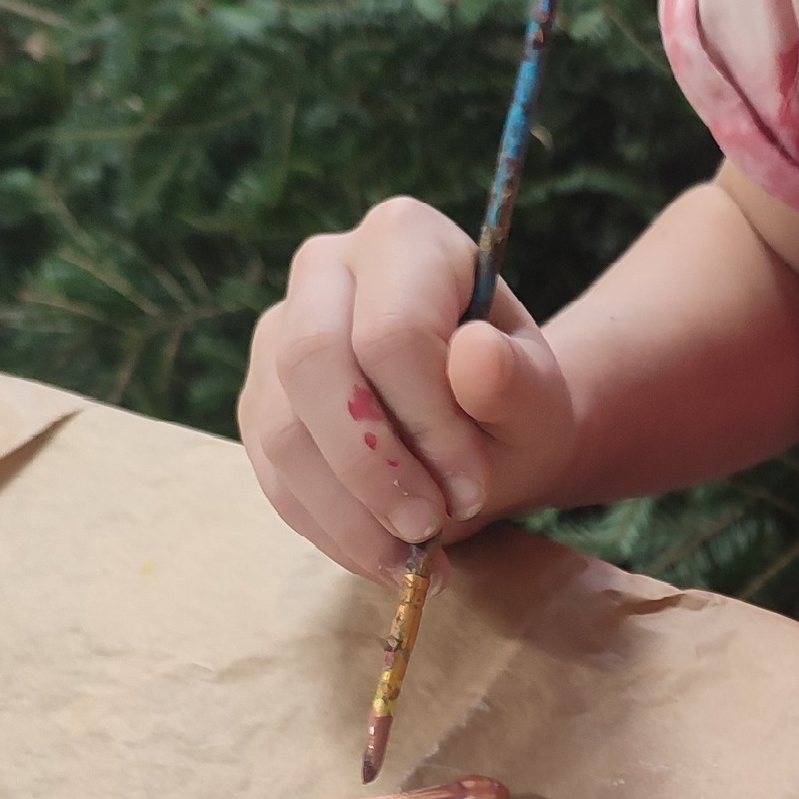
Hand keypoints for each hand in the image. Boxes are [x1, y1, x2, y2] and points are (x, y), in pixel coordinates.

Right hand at [237, 195, 577, 591]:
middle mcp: (325, 268)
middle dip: (373, 468)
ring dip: (349, 514)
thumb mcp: (538, 398)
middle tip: (428, 531)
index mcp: (404, 239)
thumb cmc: (512, 402)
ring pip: (283, 430)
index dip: (430, 424)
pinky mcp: (260, 401)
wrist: (482, 430)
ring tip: (411, 559)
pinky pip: (273, 475)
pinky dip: (329, 529)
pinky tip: (381, 556)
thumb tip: (475, 354)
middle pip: (313, 365)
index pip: (391, 332)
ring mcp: (279, 333)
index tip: (473, 487)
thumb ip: (516, 381)